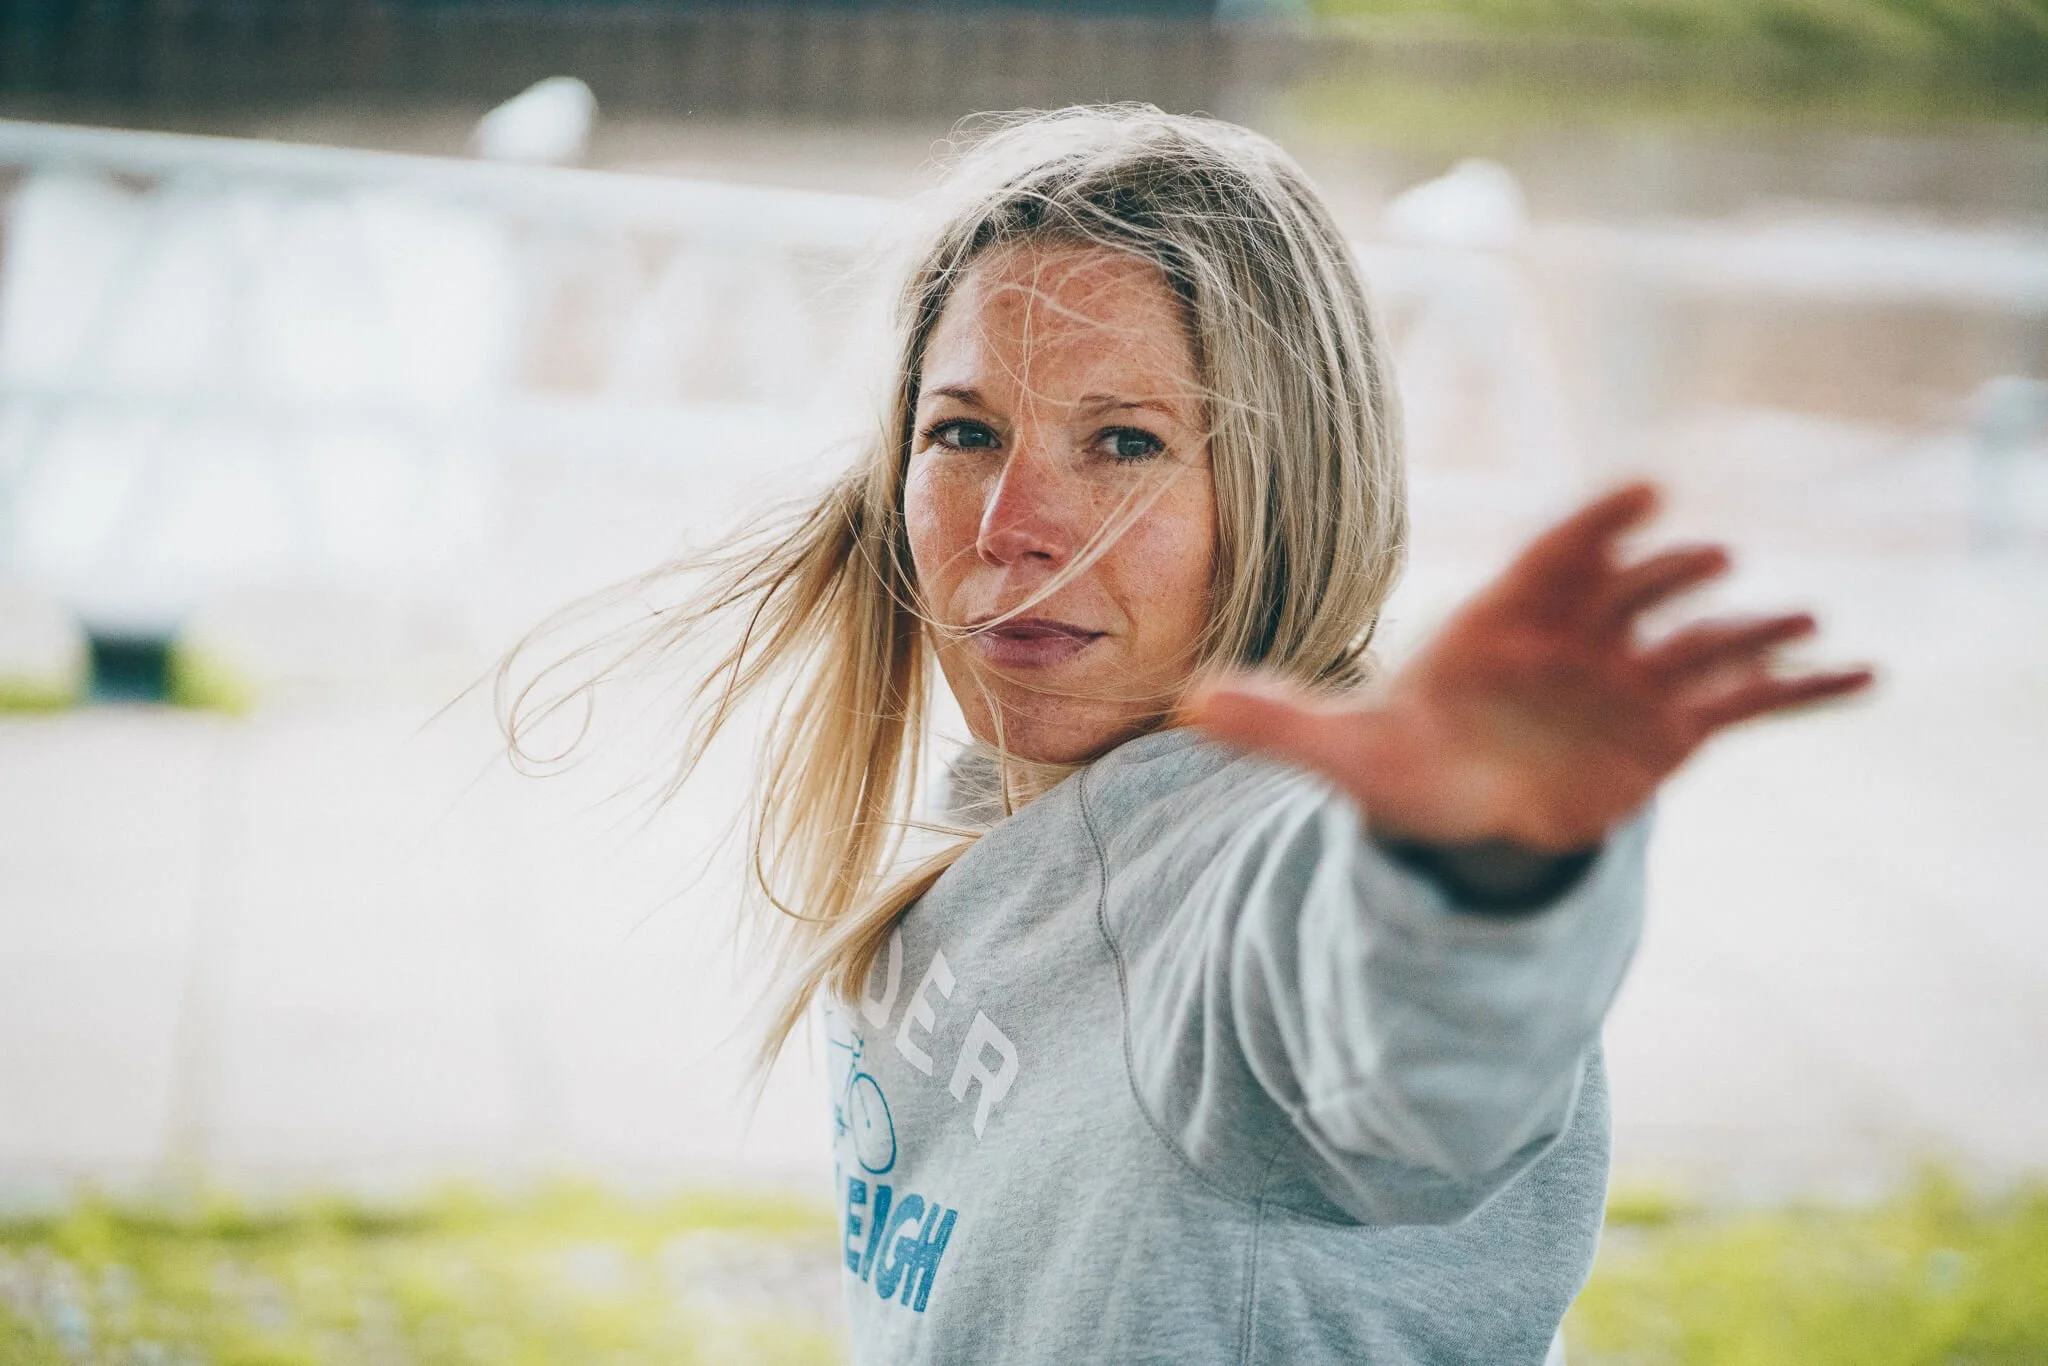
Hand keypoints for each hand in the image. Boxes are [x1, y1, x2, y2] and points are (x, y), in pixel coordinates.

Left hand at [1182, 483, 1873, 851]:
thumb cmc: (1407, 761)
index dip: (1595, 525)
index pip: (1553, 556)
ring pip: (1699, 641)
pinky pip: (1747, 701)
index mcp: (1500, 617)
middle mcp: (1576, 634)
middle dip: (1670, 573)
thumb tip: (1183, 706)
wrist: (1465, 809)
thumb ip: (1275, 722)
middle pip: (1633, 590)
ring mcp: (1630, 677)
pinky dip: (1801, 688)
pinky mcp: (1672, 728)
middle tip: (1709, 558)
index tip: (1639, 491)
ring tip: (1809, 623)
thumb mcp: (1342, 751)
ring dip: (1752, 628)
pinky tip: (1863, 675)